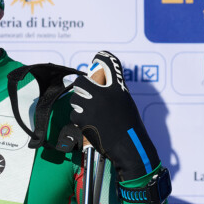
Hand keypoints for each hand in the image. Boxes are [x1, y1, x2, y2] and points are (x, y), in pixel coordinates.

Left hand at [70, 51, 159, 180]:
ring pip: (75, 99)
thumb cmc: (129, 126)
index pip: (109, 65)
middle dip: (80, 87)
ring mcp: (91, 106)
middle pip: (80, 81)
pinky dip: (80, 119)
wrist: (129, 147)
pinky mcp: (83, 119)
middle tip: (85, 93)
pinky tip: (90, 124)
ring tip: (91, 113)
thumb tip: (100, 83)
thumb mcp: (125, 103)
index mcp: (117, 89)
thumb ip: (113, 91)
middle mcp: (103, 94)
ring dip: (79, 105)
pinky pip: (74, 114)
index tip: (99, 57)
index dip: (103, 59)